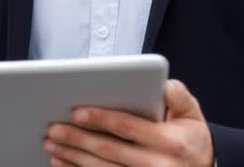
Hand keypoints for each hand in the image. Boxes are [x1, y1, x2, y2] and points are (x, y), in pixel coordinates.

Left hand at [44, 79, 213, 166]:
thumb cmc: (190, 139)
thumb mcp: (192, 114)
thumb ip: (178, 95)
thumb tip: (162, 83)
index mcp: (169, 142)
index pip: (128, 127)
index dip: (100, 118)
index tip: (76, 111)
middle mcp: (156, 165)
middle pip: (108, 150)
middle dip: (77, 138)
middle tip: (53, 128)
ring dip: (71, 157)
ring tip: (51, 144)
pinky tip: (61, 163)